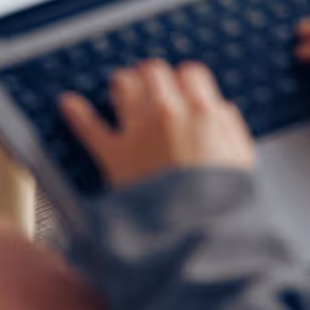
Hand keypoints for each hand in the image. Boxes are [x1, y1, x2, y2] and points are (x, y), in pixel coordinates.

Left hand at [59, 61, 254, 189]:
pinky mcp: (114, 155)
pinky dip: (77, 113)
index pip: (190, 72)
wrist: (193, 238)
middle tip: (155, 91)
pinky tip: (67, 103)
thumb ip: (229, 128)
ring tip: (124, 91)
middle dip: (155, 79)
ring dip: (124, 85)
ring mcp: (137, 131)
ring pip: (123, 84)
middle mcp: (167, 112)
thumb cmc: (222, 205)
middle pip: (154, 71)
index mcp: (203, 112)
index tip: (186, 91)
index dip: (188, 81)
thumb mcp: (242, 162)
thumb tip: (219, 108)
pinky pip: (88, 126)